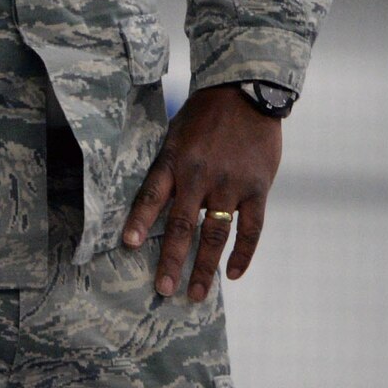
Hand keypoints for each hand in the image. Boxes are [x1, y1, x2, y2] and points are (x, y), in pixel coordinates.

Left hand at [122, 86, 282, 301]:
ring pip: (216, 235)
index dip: (140, 222)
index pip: (152, 196)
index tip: (129, 246)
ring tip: (196, 294)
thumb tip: (156, 204)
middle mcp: (201, 177)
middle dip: (172, 261)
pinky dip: (243, 253)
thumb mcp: (176, 135)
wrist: (247, 93)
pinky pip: (251, 229)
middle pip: (183, 226)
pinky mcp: (257, 189)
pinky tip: (234, 274)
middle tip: (164, 290)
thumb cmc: (204, 115)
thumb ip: (169, 168)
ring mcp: (231, 185)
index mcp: (175, 161)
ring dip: (205, 268)